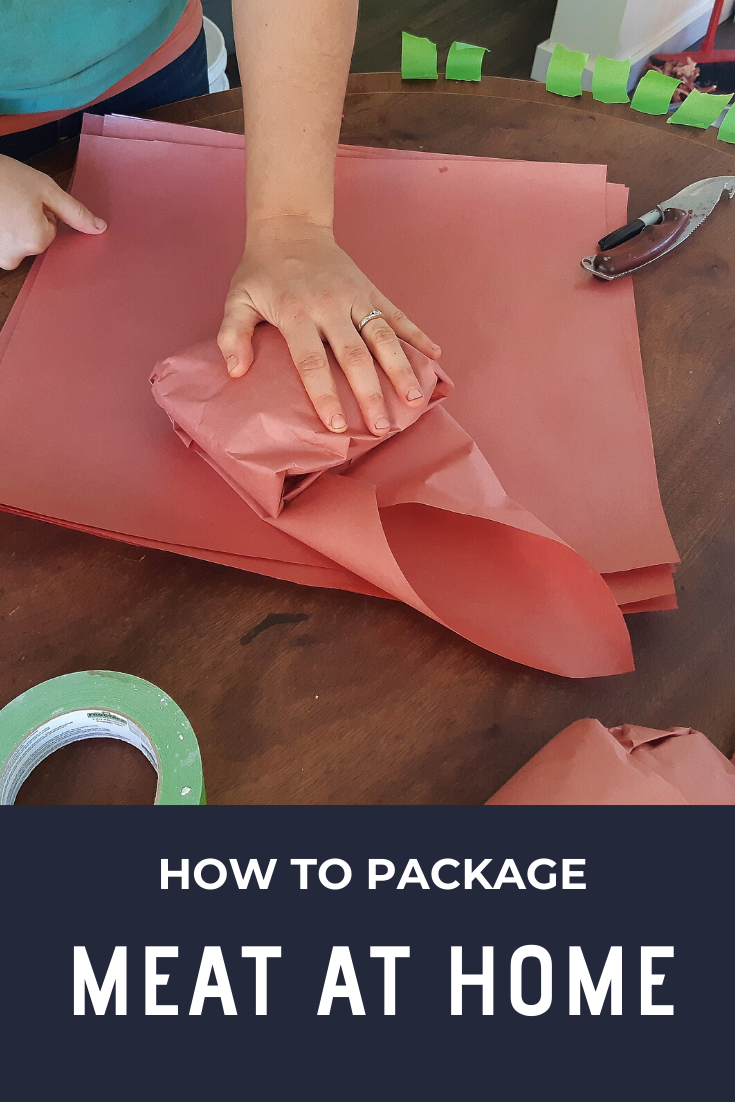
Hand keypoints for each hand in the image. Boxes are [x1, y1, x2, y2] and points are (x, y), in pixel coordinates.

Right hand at [0, 154, 105, 269]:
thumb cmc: (3, 177)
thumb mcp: (45, 188)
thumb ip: (74, 212)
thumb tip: (100, 229)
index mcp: (36, 241)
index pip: (50, 229)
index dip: (40, 210)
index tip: (25, 197)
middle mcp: (15, 256)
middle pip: (31, 239)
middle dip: (24, 219)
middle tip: (9, 199)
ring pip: (13, 242)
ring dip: (8, 225)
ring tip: (0, 205)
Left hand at [217, 216, 440, 435]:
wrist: (290, 226)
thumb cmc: (263, 271)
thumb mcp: (238, 298)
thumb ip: (233, 334)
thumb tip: (236, 371)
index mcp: (297, 313)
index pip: (312, 362)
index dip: (325, 395)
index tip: (338, 426)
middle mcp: (330, 306)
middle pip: (355, 356)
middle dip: (371, 394)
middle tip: (382, 428)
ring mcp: (355, 297)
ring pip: (383, 337)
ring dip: (401, 370)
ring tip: (415, 400)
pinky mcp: (371, 290)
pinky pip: (398, 315)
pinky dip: (418, 335)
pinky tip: (435, 356)